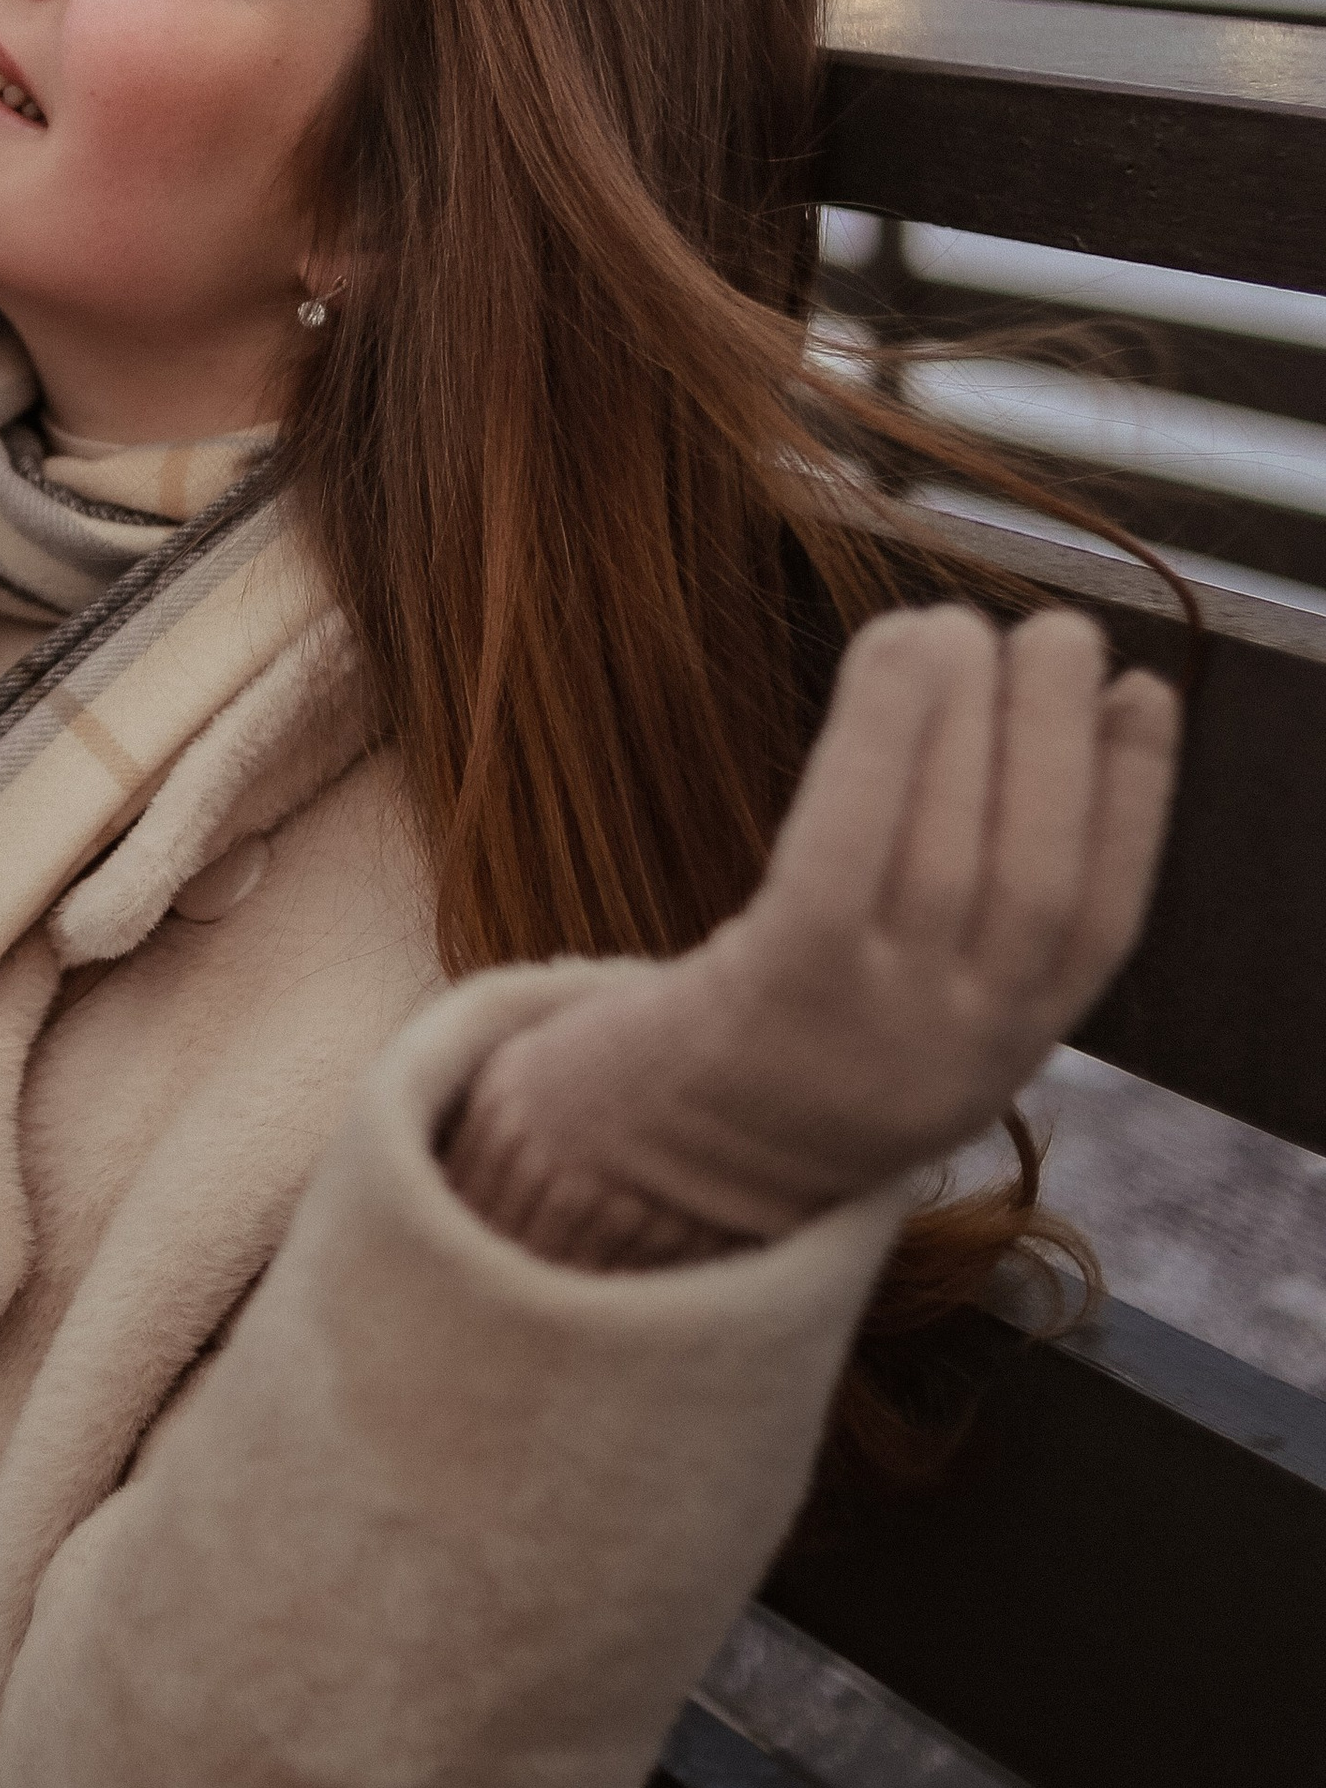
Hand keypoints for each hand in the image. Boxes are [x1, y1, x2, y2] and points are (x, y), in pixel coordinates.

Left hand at [445, 606, 1181, 1265]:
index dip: (1134, 797)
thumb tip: (1035, 731)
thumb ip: (980, 915)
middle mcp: (959, 1050)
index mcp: (1006, 1051)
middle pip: (1036, 878)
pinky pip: (848, 844)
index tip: (1137, 688)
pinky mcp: (782, 989)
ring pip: (954, 852)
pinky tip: (896, 650)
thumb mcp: (918, 1012)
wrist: (650, 1164)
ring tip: (956, 624)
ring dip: (971, 713)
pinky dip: (885, 736)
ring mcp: (873, 1027)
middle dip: (1060, 738)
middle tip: (1052, 631)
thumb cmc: (786, 1044)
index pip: (1100, 920)